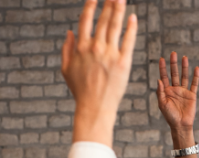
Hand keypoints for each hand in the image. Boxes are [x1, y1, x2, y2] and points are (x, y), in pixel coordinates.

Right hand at [62, 0, 137, 146]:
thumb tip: (69, 32)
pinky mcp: (123, 62)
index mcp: (81, 47)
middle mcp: (95, 47)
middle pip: (103, 19)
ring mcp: (109, 54)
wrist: (94, 107)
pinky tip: (133, 18)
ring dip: (119, 10)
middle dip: (108, 3)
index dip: (91, 6)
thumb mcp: (66, 69)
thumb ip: (66, 49)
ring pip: (115, 26)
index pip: (86, 20)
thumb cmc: (80, 90)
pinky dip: (131, 28)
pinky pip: (128, 41)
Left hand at [157, 52, 198, 133]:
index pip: (164, 76)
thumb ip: (160, 92)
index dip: (163, 68)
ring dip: (184, 67)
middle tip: (173, 53)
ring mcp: (184, 91)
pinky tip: (196, 69)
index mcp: (166, 91)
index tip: (161, 59)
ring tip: (184, 57)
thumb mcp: (162, 104)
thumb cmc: (169, 116)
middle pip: (174, 73)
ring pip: (184, 76)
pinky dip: (196, 77)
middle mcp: (175, 89)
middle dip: (173, 64)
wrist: (180, 125)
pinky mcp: (192, 95)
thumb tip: (158, 80)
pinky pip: (194, 84)